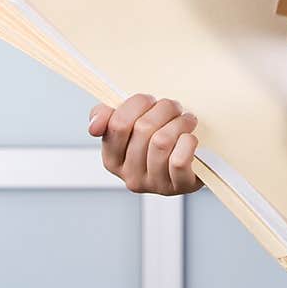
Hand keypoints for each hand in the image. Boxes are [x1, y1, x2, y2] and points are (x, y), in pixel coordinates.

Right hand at [87, 93, 204, 194]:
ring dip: (180, 122)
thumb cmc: (158, 137)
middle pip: (143, 128)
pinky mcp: (179, 186)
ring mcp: (154, 184)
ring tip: (186, 121)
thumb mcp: (130, 124)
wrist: (192, 160)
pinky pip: (179, 160)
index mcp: (112, 159)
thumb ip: (106, 116)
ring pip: (162, 141)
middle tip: (174, 108)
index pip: (117, 124)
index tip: (150, 101)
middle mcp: (130, 176)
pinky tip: (190, 139)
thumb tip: (94, 126)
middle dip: (164, 109)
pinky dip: (188, 142)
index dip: (138, 103)